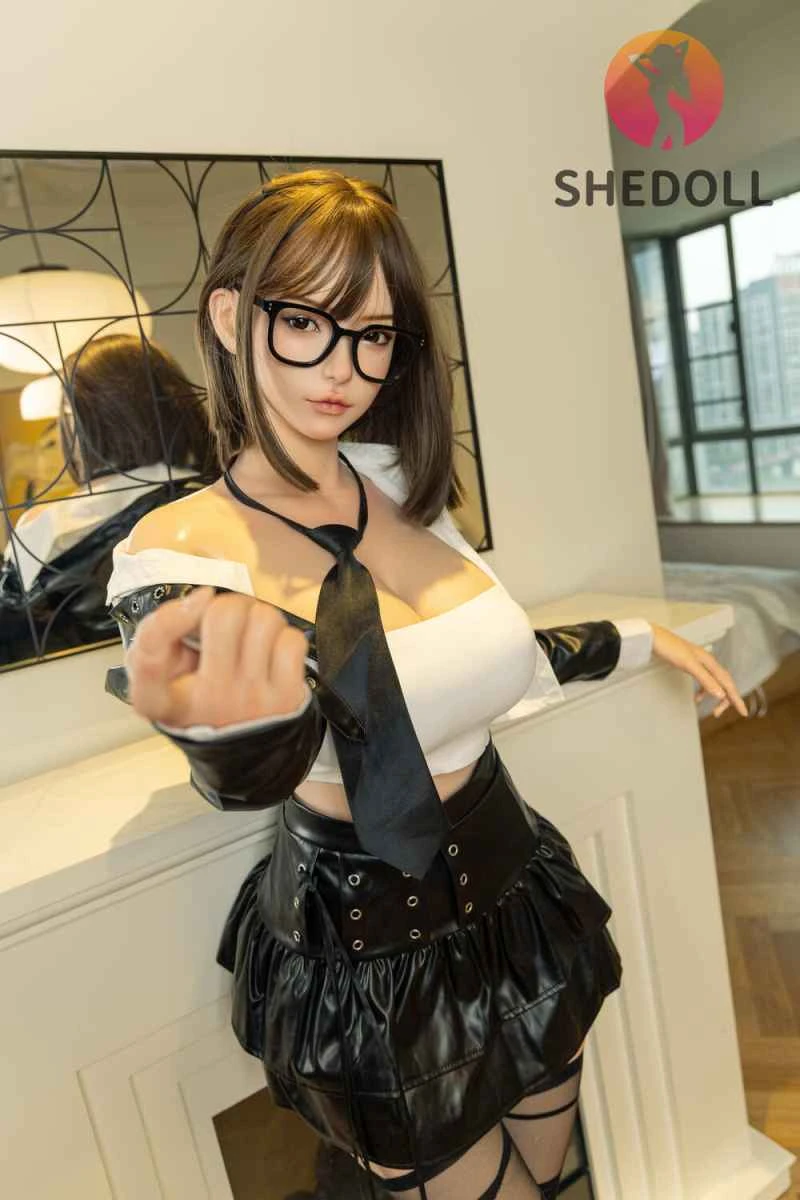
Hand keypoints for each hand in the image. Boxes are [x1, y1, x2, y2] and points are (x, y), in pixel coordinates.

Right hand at [126, 586, 309, 728]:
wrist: (241, 748)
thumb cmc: (197, 697)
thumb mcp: (159, 675)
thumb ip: (160, 634)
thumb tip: (204, 597)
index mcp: (161, 700)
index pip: (150, 657)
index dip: (170, 618)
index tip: (196, 601)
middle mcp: (206, 701)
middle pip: (223, 615)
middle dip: (230, 606)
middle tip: (229, 624)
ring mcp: (250, 701)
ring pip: (264, 619)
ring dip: (260, 618)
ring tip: (251, 638)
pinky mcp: (286, 698)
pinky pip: (291, 639)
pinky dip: (284, 637)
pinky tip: (271, 653)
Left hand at [650, 623, 747, 718]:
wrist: (654, 639)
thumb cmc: (670, 649)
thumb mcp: (688, 665)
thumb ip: (705, 680)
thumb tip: (721, 694)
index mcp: (710, 662)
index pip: (728, 683)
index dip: (736, 698)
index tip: (743, 712)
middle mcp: (708, 662)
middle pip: (724, 683)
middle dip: (726, 700)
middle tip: (718, 714)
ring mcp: (700, 663)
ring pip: (715, 682)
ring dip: (716, 696)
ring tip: (712, 710)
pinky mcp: (691, 664)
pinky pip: (704, 680)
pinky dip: (704, 691)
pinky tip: (697, 698)